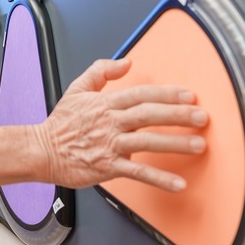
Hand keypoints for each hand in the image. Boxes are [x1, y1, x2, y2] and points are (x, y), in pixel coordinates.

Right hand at [39, 58, 207, 190]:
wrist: (42, 151)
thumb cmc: (61, 124)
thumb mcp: (78, 89)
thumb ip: (102, 71)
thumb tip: (127, 62)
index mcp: (105, 103)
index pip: (141, 94)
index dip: (166, 94)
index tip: (189, 96)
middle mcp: (110, 122)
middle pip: (148, 115)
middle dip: (178, 116)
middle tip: (201, 117)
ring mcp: (109, 145)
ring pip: (147, 142)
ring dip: (174, 144)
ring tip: (198, 145)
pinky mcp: (107, 166)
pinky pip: (137, 173)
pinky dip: (158, 178)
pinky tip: (177, 183)